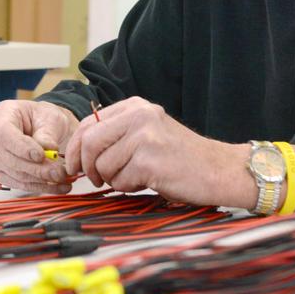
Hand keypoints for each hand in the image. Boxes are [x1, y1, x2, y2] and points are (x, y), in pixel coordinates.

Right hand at [0, 100, 79, 193]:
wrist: (42, 126)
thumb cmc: (42, 117)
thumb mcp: (49, 117)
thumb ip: (47, 133)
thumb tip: (49, 149)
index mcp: (0, 116)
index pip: (5, 136)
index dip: (23, 149)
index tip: (41, 156)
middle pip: (11, 160)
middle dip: (37, 169)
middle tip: (60, 172)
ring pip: (16, 175)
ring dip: (41, 180)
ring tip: (63, 179)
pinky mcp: (1, 173)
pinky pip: (19, 184)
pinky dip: (40, 187)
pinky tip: (58, 186)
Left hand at [61, 97, 252, 205]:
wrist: (219, 169)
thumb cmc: (181, 157)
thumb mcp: (148, 132)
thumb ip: (117, 134)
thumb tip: (78, 150)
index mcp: (135, 106)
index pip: (88, 123)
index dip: (75, 148)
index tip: (75, 165)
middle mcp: (138, 116)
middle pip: (89, 142)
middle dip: (86, 166)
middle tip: (95, 180)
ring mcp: (144, 137)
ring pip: (103, 165)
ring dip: (114, 179)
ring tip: (137, 177)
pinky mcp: (149, 161)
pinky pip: (120, 181)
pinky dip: (129, 187)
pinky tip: (150, 181)